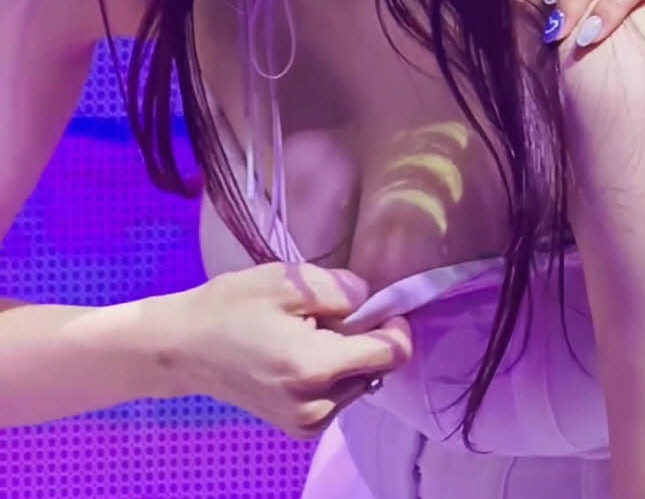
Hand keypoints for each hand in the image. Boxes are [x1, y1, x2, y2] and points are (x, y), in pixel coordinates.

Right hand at [153, 261, 411, 439]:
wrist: (185, 348)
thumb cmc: (232, 307)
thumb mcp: (286, 282)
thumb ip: (339, 290)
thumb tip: (371, 299)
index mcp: (316, 369)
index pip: (391, 354)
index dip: (394, 324)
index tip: (378, 304)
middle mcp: (319, 406)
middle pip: (375, 366)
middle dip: (362, 336)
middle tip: (321, 315)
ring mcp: (308, 422)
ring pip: (358, 381)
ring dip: (346, 355)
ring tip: (303, 333)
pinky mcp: (299, 427)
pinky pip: (338, 394)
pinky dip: (330, 372)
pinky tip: (297, 353)